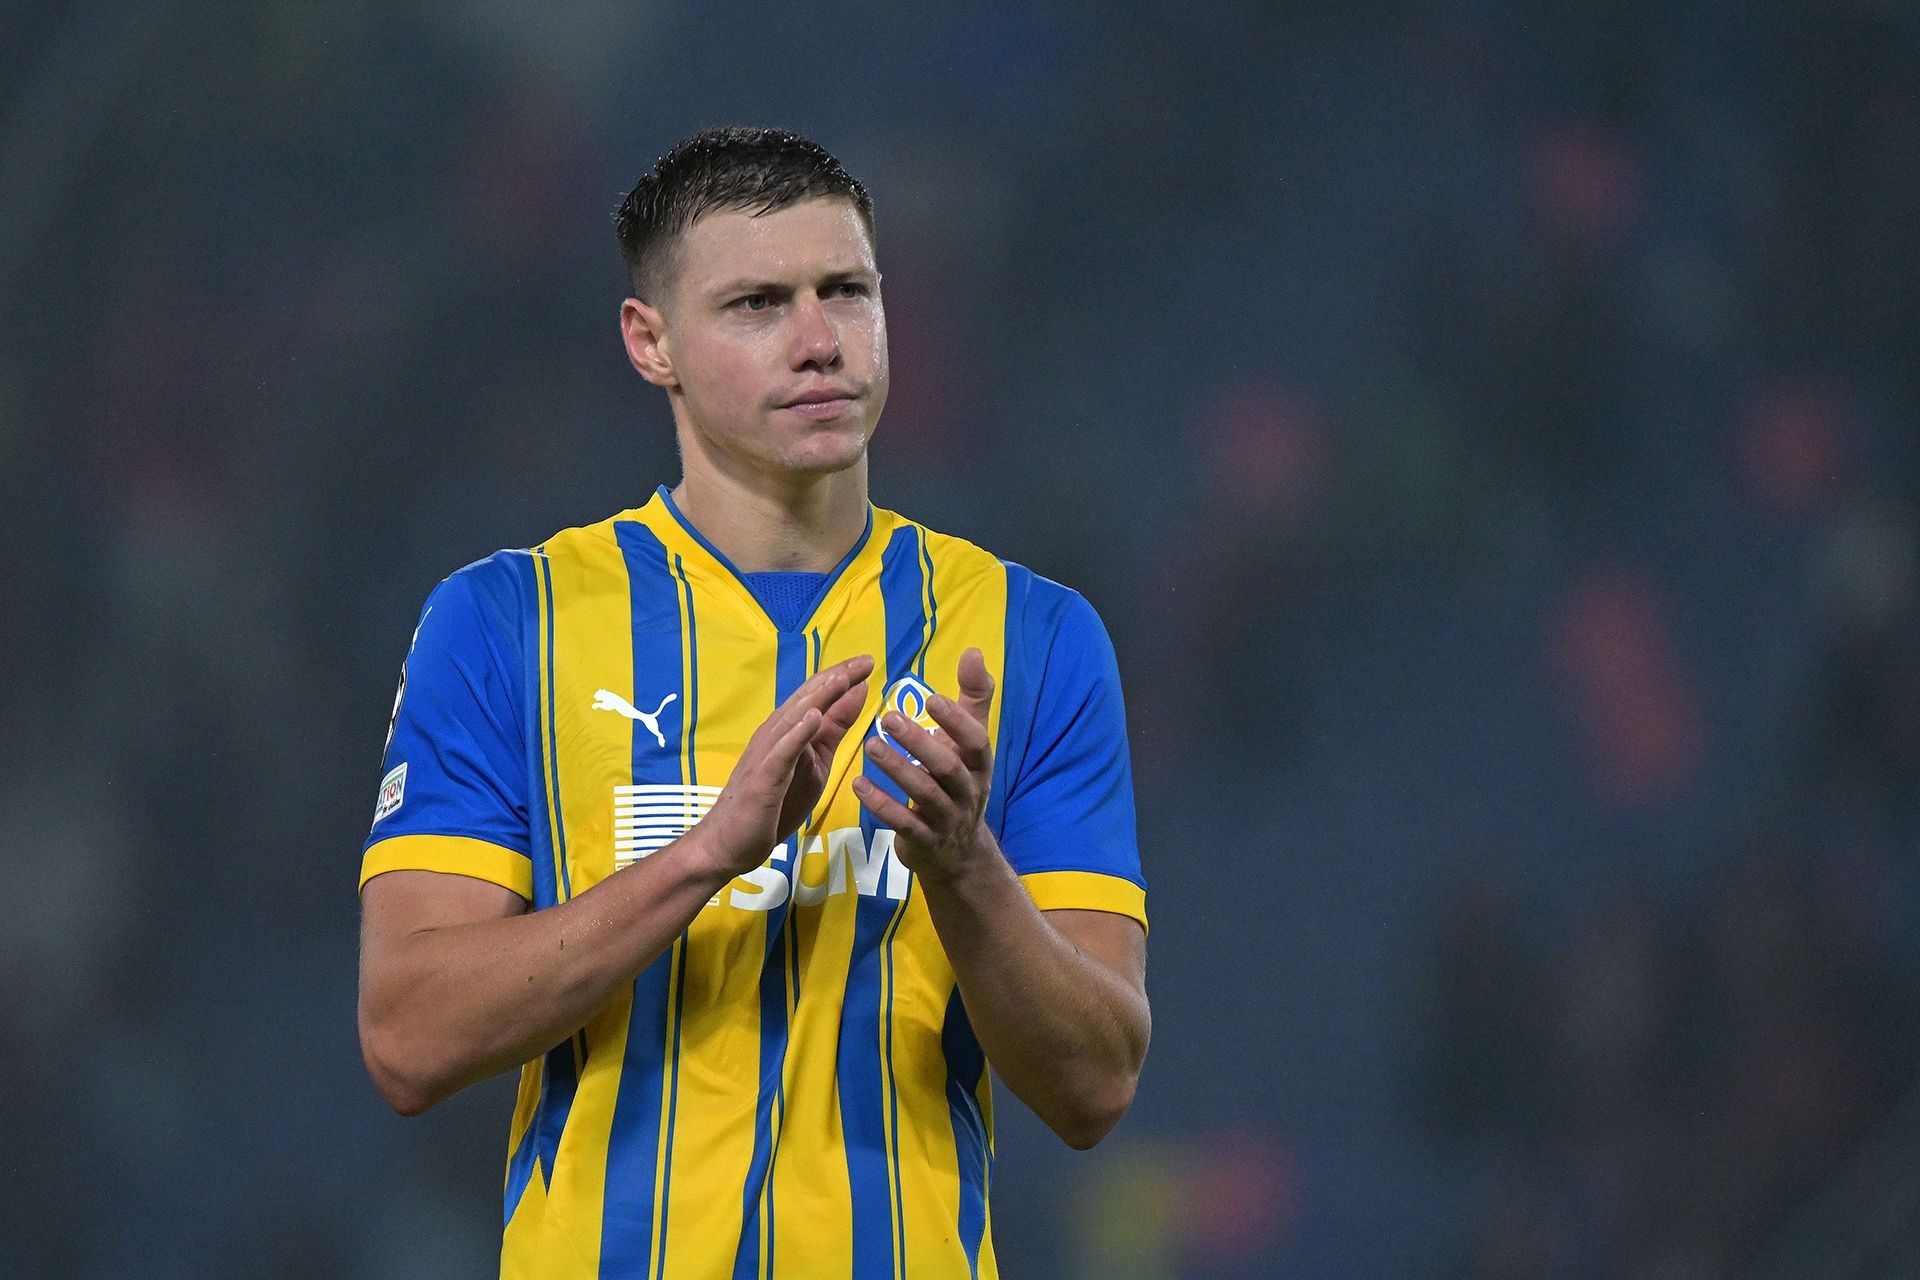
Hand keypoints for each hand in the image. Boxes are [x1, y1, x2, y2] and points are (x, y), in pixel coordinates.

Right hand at [689, 654, 873, 878]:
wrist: (727, 844)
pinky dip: (796, 734)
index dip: (841, 677)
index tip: (868, 661)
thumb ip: (833, 731)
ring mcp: (766, 756)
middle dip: (836, 679)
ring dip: (818, 697)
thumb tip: (855, 695)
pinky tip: (813, 718)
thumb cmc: (772, 805)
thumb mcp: (814, 765)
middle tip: (865, 660)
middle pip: (806, 700)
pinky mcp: (762, 780)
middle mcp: (774, 735)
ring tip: (842, 677)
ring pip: (793, 719)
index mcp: (787, 731)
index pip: (816, 697)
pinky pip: (781, 754)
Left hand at [853, 648, 995, 884]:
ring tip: (869, 745)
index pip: (976, 741)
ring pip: (924, 794)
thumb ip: (974, 699)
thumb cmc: (960, 783)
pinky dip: (880, 804)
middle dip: (919, 743)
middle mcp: (968, 792)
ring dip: (896, 769)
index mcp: (979, 765)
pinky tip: (857, 784)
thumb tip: (974, 652)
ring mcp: (947, 819)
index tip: (931, 698)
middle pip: (947, 767)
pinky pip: (902, 823)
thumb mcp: (971, 744)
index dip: (956, 722)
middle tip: (887, 717)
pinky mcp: (924, 841)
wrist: (959, 853)